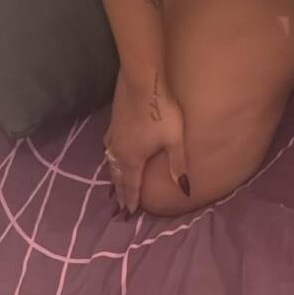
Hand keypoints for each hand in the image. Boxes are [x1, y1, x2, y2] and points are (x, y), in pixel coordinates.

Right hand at [103, 69, 189, 215]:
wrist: (143, 83)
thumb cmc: (162, 112)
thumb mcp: (174, 140)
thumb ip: (178, 165)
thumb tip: (184, 189)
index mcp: (134, 159)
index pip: (131, 184)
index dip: (131, 199)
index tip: (129, 212)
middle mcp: (120, 150)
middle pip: (119, 175)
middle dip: (120, 191)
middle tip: (119, 205)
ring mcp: (114, 135)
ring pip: (111, 161)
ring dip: (113, 174)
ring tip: (113, 184)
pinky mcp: (113, 121)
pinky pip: (109, 145)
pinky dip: (110, 155)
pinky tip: (110, 151)